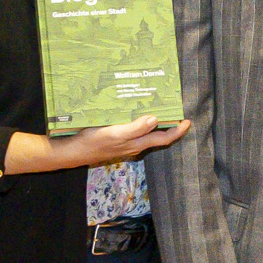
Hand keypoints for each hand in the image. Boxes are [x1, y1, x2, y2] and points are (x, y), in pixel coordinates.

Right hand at [18, 116, 188, 170]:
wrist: (74, 152)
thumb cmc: (94, 142)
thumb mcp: (115, 133)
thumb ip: (135, 128)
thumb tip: (155, 120)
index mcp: (137, 143)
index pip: (164, 138)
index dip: (177, 131)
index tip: (188, 120)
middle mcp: (135, 145)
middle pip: (158, 137)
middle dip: (170, 127)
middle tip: (177, 111)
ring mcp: (126, 144)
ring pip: (147, 135)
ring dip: (157, 124)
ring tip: (162, 110)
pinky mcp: (117, 140)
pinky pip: (135, 132)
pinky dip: (142, 124)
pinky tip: (138, 114)